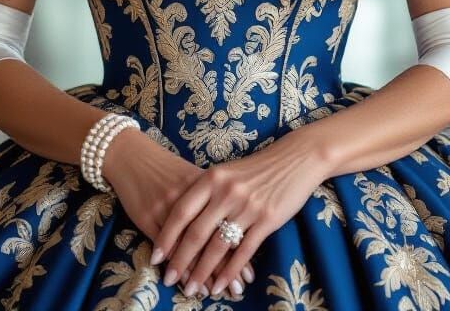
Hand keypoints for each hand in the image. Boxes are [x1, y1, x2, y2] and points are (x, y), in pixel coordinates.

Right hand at [101, 127, 254, 297]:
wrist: (133, 156)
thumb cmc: (167, 169)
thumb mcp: (193, 178)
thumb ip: (213, 198)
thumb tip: (236, 225)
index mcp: (206, 184)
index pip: (227, 223)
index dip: (238, 251)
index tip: (248, 275)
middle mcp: (190, 197)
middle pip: (210, 236)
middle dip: (224, 268)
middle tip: (236, 290)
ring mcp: (167, 207)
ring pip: (188, 246)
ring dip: (199, 272)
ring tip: (210, 292)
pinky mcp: (148, 216)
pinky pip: (166, 246)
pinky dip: (176, 264)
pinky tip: (183, 280)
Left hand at [152, 132, 330, 298]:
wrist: (294, 159)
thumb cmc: (256, 168)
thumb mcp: (226, 172)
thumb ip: (206, 192)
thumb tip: (182, 221)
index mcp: (212, 178)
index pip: (182, 212)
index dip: (167, 236)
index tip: (155, 257)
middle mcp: (226, 192)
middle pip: (196, 233)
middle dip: (180, 261)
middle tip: (168, 280)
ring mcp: (247, 206)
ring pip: (218, 247)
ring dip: (203, 272)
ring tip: (192, 290)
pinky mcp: (266, 220)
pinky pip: (243, 252)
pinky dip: (230, 273)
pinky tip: (221, 286)